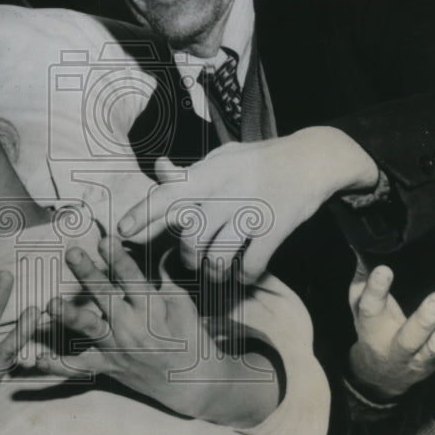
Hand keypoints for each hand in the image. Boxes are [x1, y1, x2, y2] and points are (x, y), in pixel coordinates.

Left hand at [33, 238, 278, 427]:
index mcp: (153, 309)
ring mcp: (118, 349)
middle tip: (72, 253)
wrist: (194, 384)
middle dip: (89, 275)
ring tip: (49, 305)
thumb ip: (162, 277)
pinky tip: (36, 358)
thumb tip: (154, 248)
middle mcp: (133, 328)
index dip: (119, 259)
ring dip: (68, 317)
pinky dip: (57, 366)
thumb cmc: (190, 336)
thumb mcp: (182, 302)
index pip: (134, 279)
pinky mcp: (108, 367)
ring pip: (90, 331)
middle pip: (107, 297)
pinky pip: (79, 369)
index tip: (105, 239)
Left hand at [117, 127, 379, 283]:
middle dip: (188, 257)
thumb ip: (191, 172)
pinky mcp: (275, 229)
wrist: (311, 158)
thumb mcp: (223, 158)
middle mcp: (226, 191)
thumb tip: (159, 170)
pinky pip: (251, 265)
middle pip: (191, 237)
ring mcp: (251, 211)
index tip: (122, 231)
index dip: (143, 214)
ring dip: (215, 272)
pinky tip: (245, 274)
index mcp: (210, 172)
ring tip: (218, 273)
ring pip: (218, 257)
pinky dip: (245, 276)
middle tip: (194, 261)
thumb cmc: (259, 160)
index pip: (169, 195)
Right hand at [347, 265, 434, 400]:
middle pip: (411, 339)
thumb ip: (362, 281)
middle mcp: (398, 349)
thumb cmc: (373, 330)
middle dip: (426, 321)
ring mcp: (425, 356)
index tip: (384, 270)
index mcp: (371, 331)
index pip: (371, 310)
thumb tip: (364, 249)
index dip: (377, 291)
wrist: (385, 372)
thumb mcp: (357, 306)